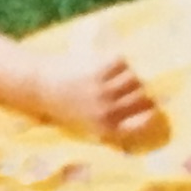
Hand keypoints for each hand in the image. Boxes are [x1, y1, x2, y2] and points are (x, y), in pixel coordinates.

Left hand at [34, 47, 166, 148]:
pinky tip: (101, 65)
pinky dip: (116, 61)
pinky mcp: (100, 69)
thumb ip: (115, 120)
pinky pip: (122, 62)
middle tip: (130, 88)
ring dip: (128, 75)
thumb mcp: (89, 123)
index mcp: (106, 129)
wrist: (39, 87)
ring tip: (112, 76)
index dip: (150, 114)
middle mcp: (107, 111)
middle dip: (139, 92)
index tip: (152, 108)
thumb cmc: (64, 106)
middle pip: (142, 97)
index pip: (143, 123)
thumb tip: (151, 111)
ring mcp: (104, 90)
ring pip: (134, 78)